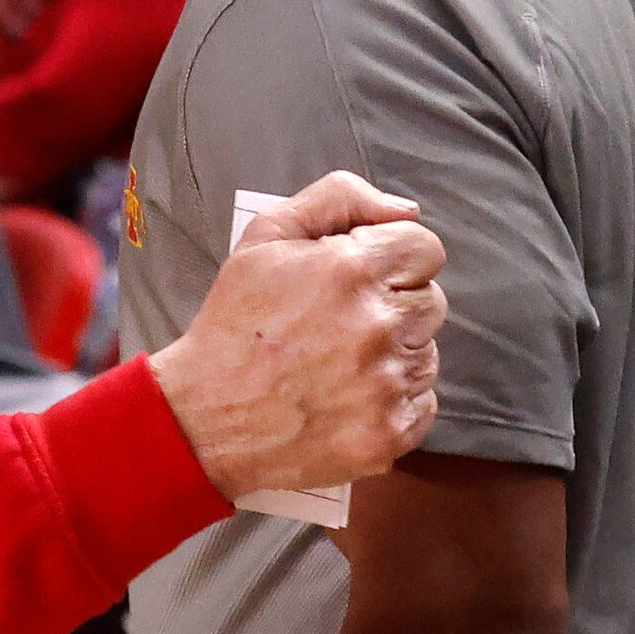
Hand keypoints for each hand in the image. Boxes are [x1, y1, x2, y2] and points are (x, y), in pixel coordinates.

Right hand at [152, 171, 446, 500]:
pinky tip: (348, 396)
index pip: (424, 249)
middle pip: (430, 300)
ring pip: (426, 353)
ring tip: (338, 362)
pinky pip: (422, 403)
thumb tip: (405, 211)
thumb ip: (339, 199)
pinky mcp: (389, 434)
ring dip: (394, 354)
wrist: (204, 416)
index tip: (363, 278)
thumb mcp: (266, 236)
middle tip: (342, 323)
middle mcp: (376, 325)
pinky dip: (394, 400)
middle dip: (393, 304)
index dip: (393, 258)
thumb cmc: (235, 324)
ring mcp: (386, 385)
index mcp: (350, 270)